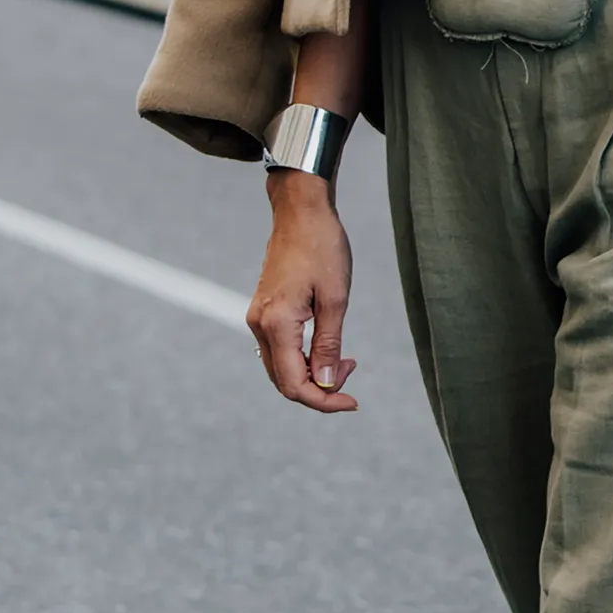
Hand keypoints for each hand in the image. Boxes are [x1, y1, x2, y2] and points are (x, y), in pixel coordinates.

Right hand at [248, 171, 357, 412]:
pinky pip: (279, 350)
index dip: (324, 401)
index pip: (295, 385)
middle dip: (320, 389)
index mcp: (277, 324)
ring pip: (281, 368)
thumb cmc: (323, 247)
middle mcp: (260, 325)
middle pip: (284, 381)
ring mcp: (258, 318)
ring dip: (312, 374)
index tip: (353, 401)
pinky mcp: (264, 311)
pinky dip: (302, 358)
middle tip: (352, 370)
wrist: (300, 211)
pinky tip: (326, 347)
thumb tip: (325, 384)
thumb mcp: (335, 298)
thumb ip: (328, 345)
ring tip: (345, 359)